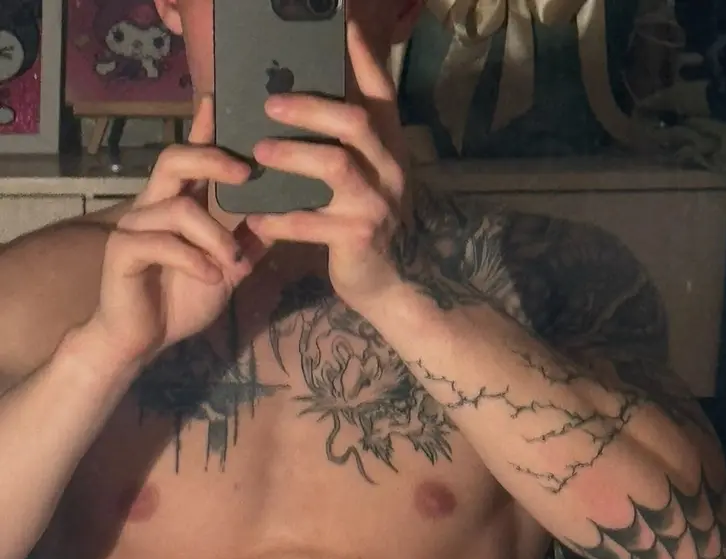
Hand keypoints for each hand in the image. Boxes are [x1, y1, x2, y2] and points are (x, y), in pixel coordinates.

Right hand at [88, 98, 252, 368]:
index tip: (227, 102)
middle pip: (176, 159)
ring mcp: (135, 226)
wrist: (145, 338)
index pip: (193, 155)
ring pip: (178, 208)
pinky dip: (193, 259)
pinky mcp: (122, 251)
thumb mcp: (229, 265)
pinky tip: (212, 277)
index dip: (206, 128)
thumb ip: (250, 238)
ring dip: (216, 237)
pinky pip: (160, 243)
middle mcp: (155, 205)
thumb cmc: (186, 295)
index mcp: (181, 202)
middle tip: (246, 174)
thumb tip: (286, 212)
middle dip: (213, 160)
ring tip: (237, 265)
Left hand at [246, 22, 409, 306]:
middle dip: (310, 106)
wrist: (391, 283)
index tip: (343, 26)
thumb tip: (311, 103)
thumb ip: (349, 144)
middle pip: (354, 122)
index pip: (381, 96)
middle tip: (269, 104)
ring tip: (258, 152)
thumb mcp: (369, 180)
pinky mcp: (357, 237)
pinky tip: (254, 218)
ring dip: (291, 154)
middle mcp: (390, 170)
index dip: (363, 60)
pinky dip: (279, 220)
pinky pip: (311, 223)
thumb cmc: (368, 226)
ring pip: (334, 164)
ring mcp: (376, 204)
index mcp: (390, 151)